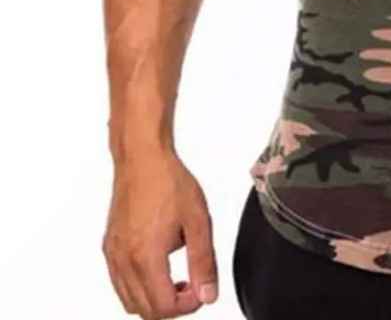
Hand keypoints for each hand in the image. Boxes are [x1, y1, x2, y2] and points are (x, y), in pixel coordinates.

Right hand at [102, 149, 218, 317]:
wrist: (142, 159)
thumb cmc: (169, 182)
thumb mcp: (198, 221)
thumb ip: (204, 262)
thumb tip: (209, 294)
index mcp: (146, 257)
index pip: (164, 307)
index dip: (188, 306)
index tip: (202, 292)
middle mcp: (124, 261)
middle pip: (145, 311)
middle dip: (173, 307)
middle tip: (193, 288)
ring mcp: (113, 256)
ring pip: (130, 302)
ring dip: (155, 300)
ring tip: (178, 279)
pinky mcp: (109, 248)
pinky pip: (120, 284)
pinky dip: (139, 288)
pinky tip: (159, 267)